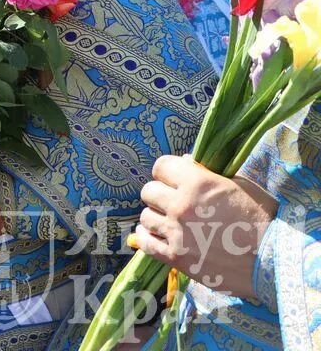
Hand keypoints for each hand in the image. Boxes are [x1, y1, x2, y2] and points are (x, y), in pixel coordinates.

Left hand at [134, 155, 277, 300]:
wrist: (275, 260)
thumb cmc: (263, 218)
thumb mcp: (240, 185)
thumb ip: (208, 172)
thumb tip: (184, 161)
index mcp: (197, 183)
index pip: (161, 166)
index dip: (167, 172)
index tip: (174, 179)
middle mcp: (180, 206)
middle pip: (149, 192)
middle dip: (160, 195)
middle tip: (174, 202)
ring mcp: (176, 233)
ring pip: (145, 217)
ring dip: (156, 218)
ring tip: (170, 222)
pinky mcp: (176, 258)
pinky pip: (145, 243)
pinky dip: (147, 238)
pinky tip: (156, 236)